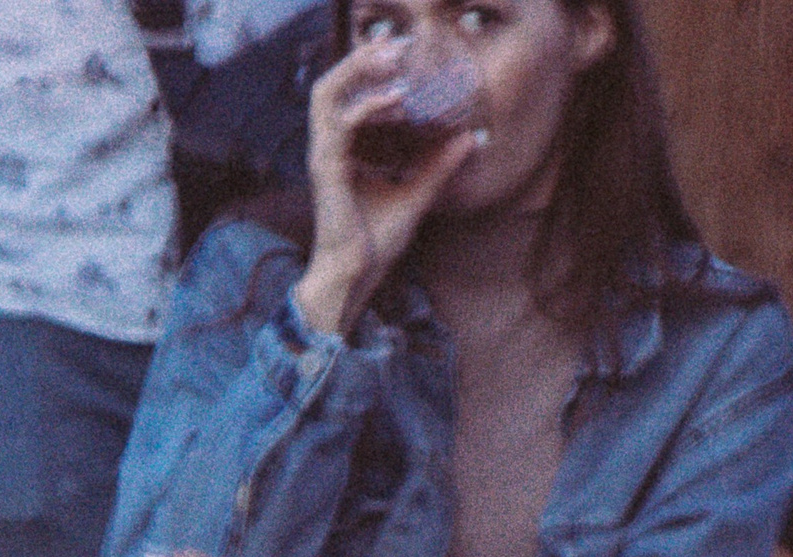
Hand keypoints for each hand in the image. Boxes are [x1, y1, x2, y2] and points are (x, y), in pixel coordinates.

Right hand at [295, 41, 483, 335]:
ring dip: (360, 72)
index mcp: (345, 148)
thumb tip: (469, 139)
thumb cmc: (376, 243)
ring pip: (329, 93)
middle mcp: (330, 146)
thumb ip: (439, 166)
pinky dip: (367, 107)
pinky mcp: (326, 168)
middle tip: (398, 43)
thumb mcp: (417, 195)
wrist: (357, 277)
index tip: (406, 54)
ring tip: (394, 59)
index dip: (374, 70)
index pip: (351, 95)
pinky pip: (341, 124)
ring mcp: (324, 155)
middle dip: (363, 59)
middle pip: (335, 83)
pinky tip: (395, 100)